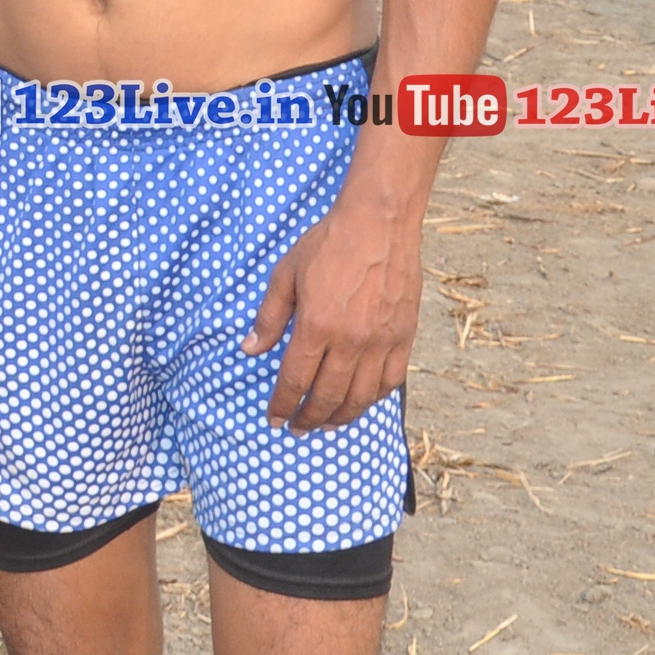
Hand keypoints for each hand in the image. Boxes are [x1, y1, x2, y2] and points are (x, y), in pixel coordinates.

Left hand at [243, 190, 423, 432]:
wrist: (378, 224)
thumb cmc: (327, 245)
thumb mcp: (285, 275)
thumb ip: (268, 317)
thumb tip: (250, 349)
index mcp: (316, 326)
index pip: (296, 380)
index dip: (283, 405)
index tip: (275, 420)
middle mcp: (351, 341)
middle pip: (328, 396)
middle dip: (309, 418)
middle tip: (297, 429)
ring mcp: (381, 342)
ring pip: (362, 396)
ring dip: (342, 416)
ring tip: (327, 424)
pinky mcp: (404, 337)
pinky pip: (391, 381)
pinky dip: (374, 398)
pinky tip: (361, 401)